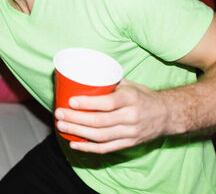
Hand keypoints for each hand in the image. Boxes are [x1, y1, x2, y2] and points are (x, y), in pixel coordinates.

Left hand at [54, 79, 168, 152]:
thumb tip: (82, 77)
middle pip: (100, 121)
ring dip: (78, 132)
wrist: (167, 115)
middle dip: (76, 119)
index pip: (107, 103)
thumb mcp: (129, 85)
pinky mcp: (129, 144)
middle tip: (59, 113)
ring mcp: (130, 133)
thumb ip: (108, 83)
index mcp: (131, 99)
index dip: (88, 103)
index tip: (71, 101)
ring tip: (62, 125)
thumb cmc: (142, 96)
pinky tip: (74, 143)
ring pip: (101, 136)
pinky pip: (106, 148)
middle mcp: (131, 117)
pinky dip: (88, 148)